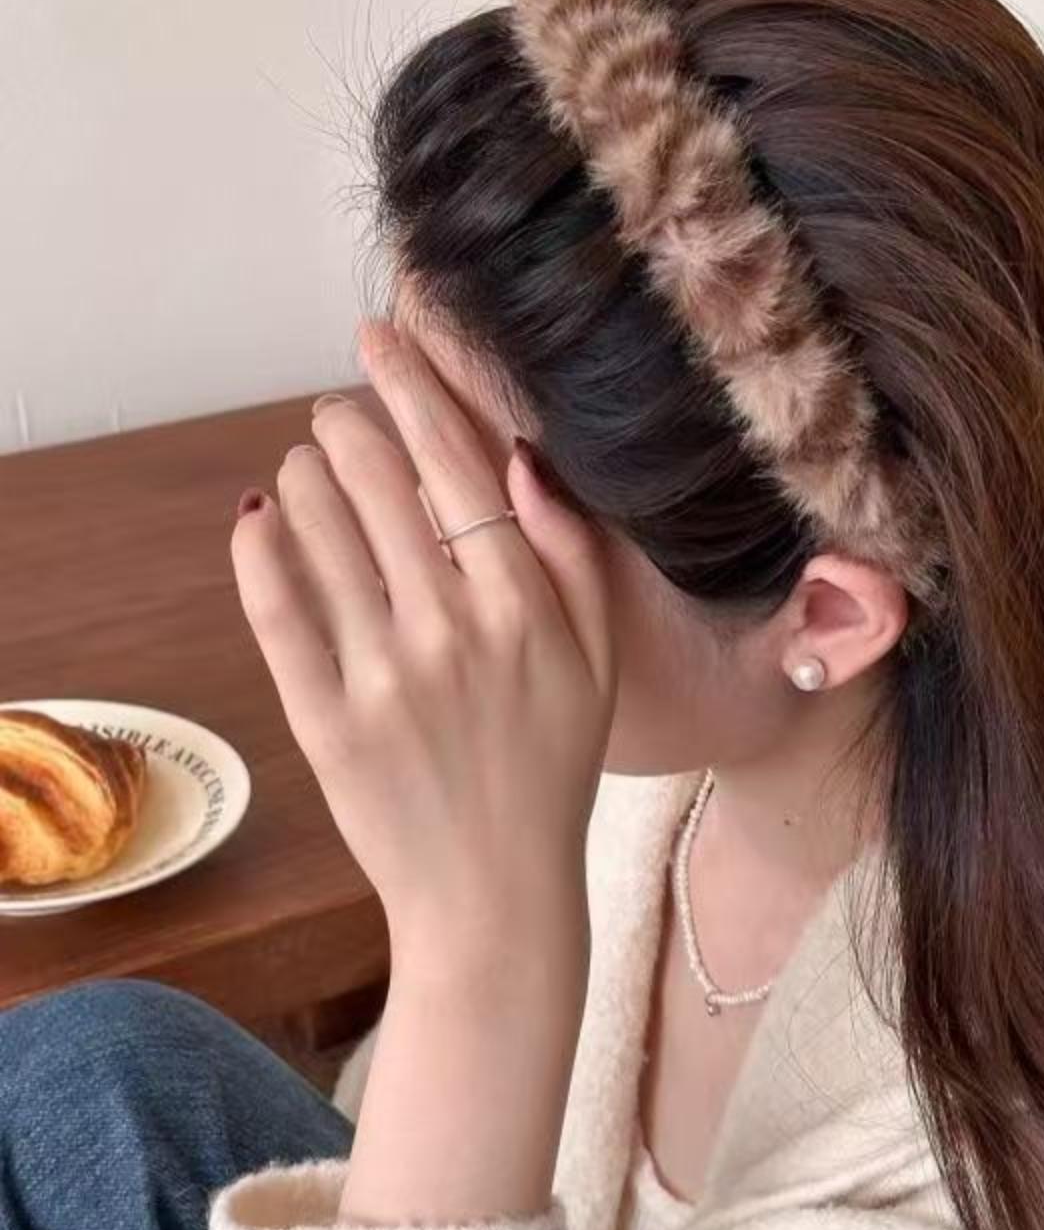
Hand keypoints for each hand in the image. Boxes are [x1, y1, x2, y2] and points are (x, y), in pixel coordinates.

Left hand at [229, 316, 615, 976]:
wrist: (495, 890)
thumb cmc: (554, 761)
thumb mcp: (599, 654)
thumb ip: (572, 550)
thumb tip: (519, 455)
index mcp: (526, 600)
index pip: (455, 459)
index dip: (412, 385)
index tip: (380, 340)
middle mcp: (453, 625)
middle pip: (376, 476)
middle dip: (345, 421)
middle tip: (336, 412)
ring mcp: (383, 673)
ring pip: (316, 526)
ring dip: (301, 473)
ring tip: (305, 467)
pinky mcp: (323, 718)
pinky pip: (275, 608)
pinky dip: (258, 548)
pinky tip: (259, 519)